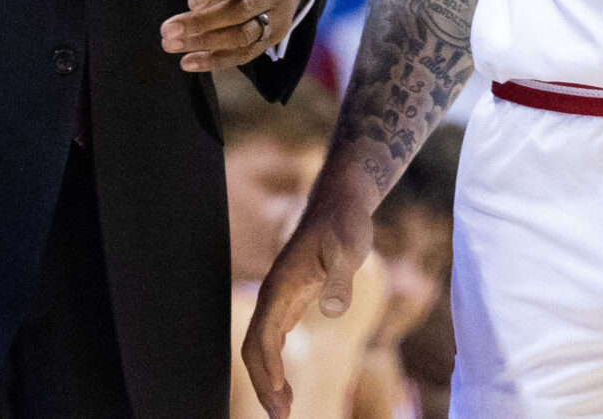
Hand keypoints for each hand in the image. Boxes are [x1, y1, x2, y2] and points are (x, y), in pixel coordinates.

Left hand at [160, 0, 302, 70]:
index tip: (190, 2)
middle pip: (241, 11)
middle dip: (201, 23)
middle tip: (167, 30)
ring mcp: (280, 17)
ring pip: (243, 36)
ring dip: (205, 44)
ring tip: (171, 45)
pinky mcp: (275, 37)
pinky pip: (246, 54)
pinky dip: (216, 61)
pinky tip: (188, 62)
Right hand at [242, 193, 376, 418]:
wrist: (340, 206)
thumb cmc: (345, 225)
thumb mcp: (347, 246)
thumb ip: (340, 277)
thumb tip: (333, 308)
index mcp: (280, 286)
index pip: (264, 334)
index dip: (268, 367)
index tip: (279, 396)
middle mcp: (273, 295)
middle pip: (255, 346)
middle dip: (262, 383)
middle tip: (279, 417)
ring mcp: (279, 299)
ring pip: (261, 346)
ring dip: (266, 380)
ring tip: (282, 411)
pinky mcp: (291, 302)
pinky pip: (273, 341)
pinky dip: (274, 366)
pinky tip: (285, 387)